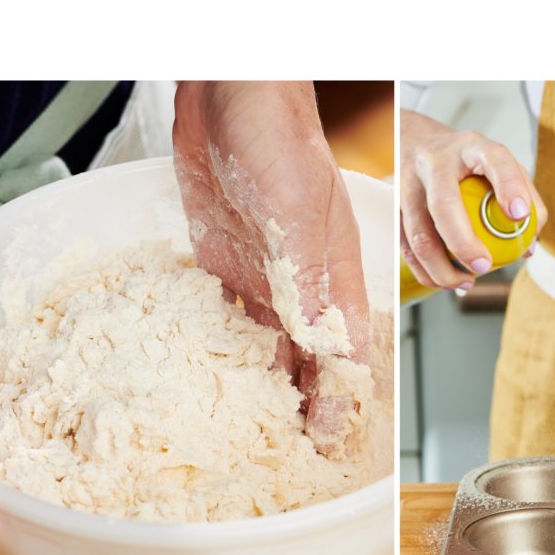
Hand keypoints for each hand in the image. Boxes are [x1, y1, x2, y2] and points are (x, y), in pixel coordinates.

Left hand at [173, 82, 369, 452]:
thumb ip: (311, 287)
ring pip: (267, 348)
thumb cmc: (280, 147)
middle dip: (302, 407)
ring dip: (261, 388)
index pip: (347, 356)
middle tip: (285, 454)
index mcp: (337, 280)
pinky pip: (225, 322)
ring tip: (246, 431)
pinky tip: (207, 379)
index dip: (341, 404)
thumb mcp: (300, 220)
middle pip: (309, 361)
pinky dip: (221, 352)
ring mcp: (262, 280)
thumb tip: (323, 355)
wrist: (230, 100)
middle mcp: (302, 288)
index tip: (326, 446)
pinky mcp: (223, 268)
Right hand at [400, 109, 547, 290]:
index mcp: (469, 147)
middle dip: (463, 243)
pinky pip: (405, 247)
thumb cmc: (463, 161)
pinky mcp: (392, 208)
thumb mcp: (496, 164)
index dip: (508, 187)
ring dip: (441, 267)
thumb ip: (522, 195)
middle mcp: (434, 163)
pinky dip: (425, 270)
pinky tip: (443, 280)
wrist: (413, 143)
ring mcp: (407, 185)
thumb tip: (528, 245)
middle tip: (484, 266)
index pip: (493, 160)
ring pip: (418, 234)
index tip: (520, 215)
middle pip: (443, 205)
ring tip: (466, 282)